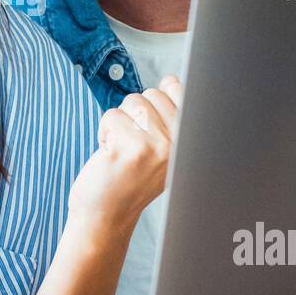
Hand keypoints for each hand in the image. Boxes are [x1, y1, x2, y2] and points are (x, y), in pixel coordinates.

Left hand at [68, 74, 182, 233]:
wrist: (107, 214)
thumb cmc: (130, 177)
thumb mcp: (163, 149)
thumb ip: (170, 117)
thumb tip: (171, 79)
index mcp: (190, 140)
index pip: (176, 88)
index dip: (155, 101)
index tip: (149, 129)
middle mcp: (180, 143)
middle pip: (150, 93)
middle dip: (135, 114)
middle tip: (134, 145)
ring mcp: (158, 146)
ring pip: (131, 102)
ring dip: (119, 123)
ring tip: (123, 150)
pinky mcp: (132, 148)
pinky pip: (112, 116)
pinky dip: (105, 132)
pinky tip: (111, 156)